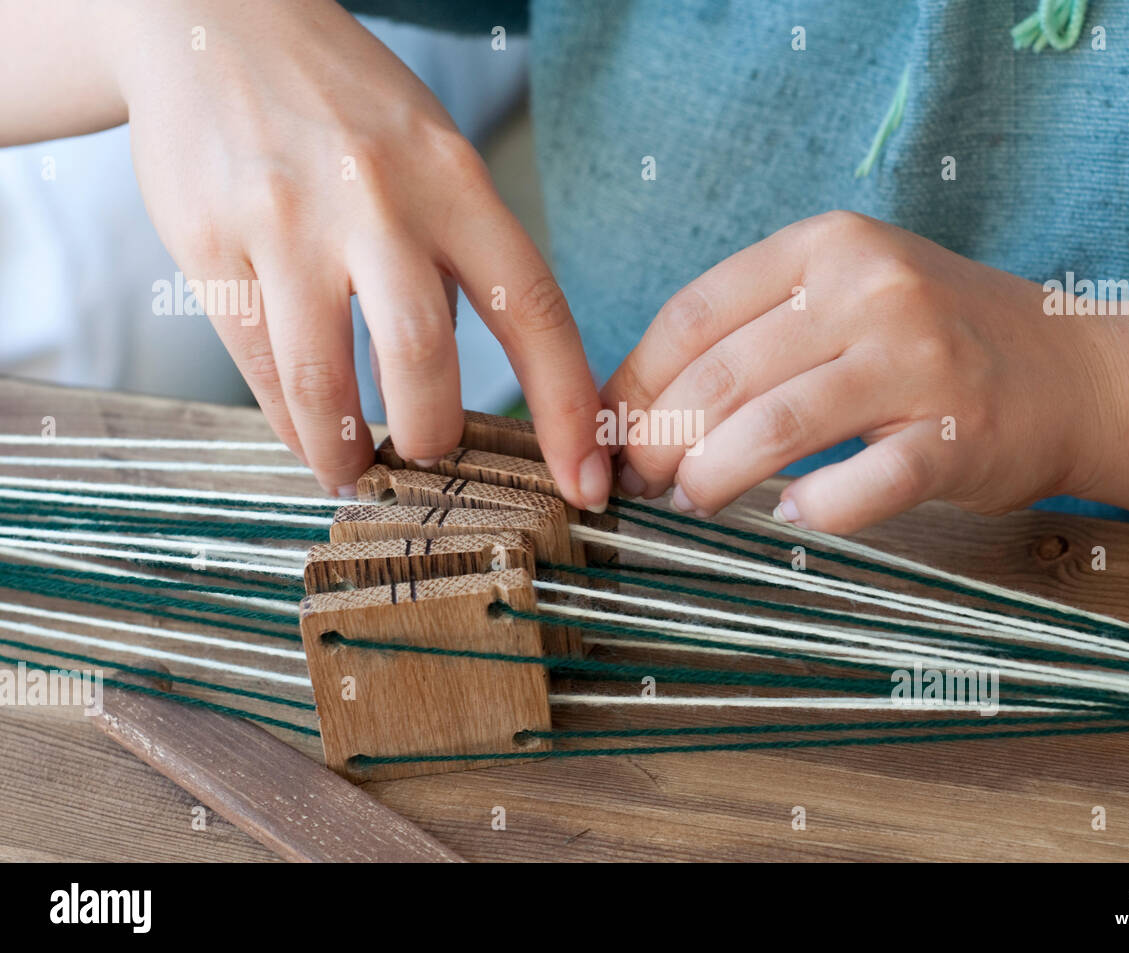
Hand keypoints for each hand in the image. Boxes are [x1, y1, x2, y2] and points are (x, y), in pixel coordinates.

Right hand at [114, 0, 609, 507]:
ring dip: (346, 451)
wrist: (215, 21)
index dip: (567, 409)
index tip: (585, 480)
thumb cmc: (344, 106)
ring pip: (324, 378)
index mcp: (455, 180)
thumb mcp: (432, 154)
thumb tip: (454, 372)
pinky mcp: (210, 240)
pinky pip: (255, 363)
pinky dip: (287, 423)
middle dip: (432, 435)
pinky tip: (305, 438)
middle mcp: (377, 199)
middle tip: (426, 454)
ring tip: (354, 473)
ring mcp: (288, 220)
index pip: (533, 310)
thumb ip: (457, 256)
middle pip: (424, 356)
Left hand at [602, 211, 1115, 533]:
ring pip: (772, 430)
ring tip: (695, 501)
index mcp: (828, 245)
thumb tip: (632, 404)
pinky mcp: (958, 437)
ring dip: (711, 479)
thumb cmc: (931, 339)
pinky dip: (812, 510)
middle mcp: (872, 291)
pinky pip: (861, 485)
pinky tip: (791, 516)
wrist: (1075, 369)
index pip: (693, 315)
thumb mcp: (846, 295)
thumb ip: (753, 330)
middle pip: (720, 376)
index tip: (608, 433)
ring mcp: (919, 363)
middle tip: (640, 481)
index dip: (634, 384)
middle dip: (658, 442)